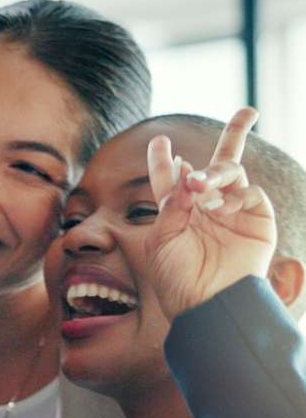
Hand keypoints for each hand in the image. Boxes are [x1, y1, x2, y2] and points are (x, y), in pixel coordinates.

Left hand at [146, 106, 275, 319]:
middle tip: (247, 112)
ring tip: (202, 183)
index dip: (163, 158)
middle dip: (237, 134)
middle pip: (219, 163)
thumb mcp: (162, 240)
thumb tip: (184, 169)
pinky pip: (251, 193)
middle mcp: (208, 206)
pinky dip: (236, 193)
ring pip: (234, 173)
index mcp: (177, 211)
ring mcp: (235, 212)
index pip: (170, 176)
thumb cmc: (177, 278)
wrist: (207, 305)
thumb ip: (171, 204)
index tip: (160, 139)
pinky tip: (220, 206)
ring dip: (216, 172)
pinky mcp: (257, 223)